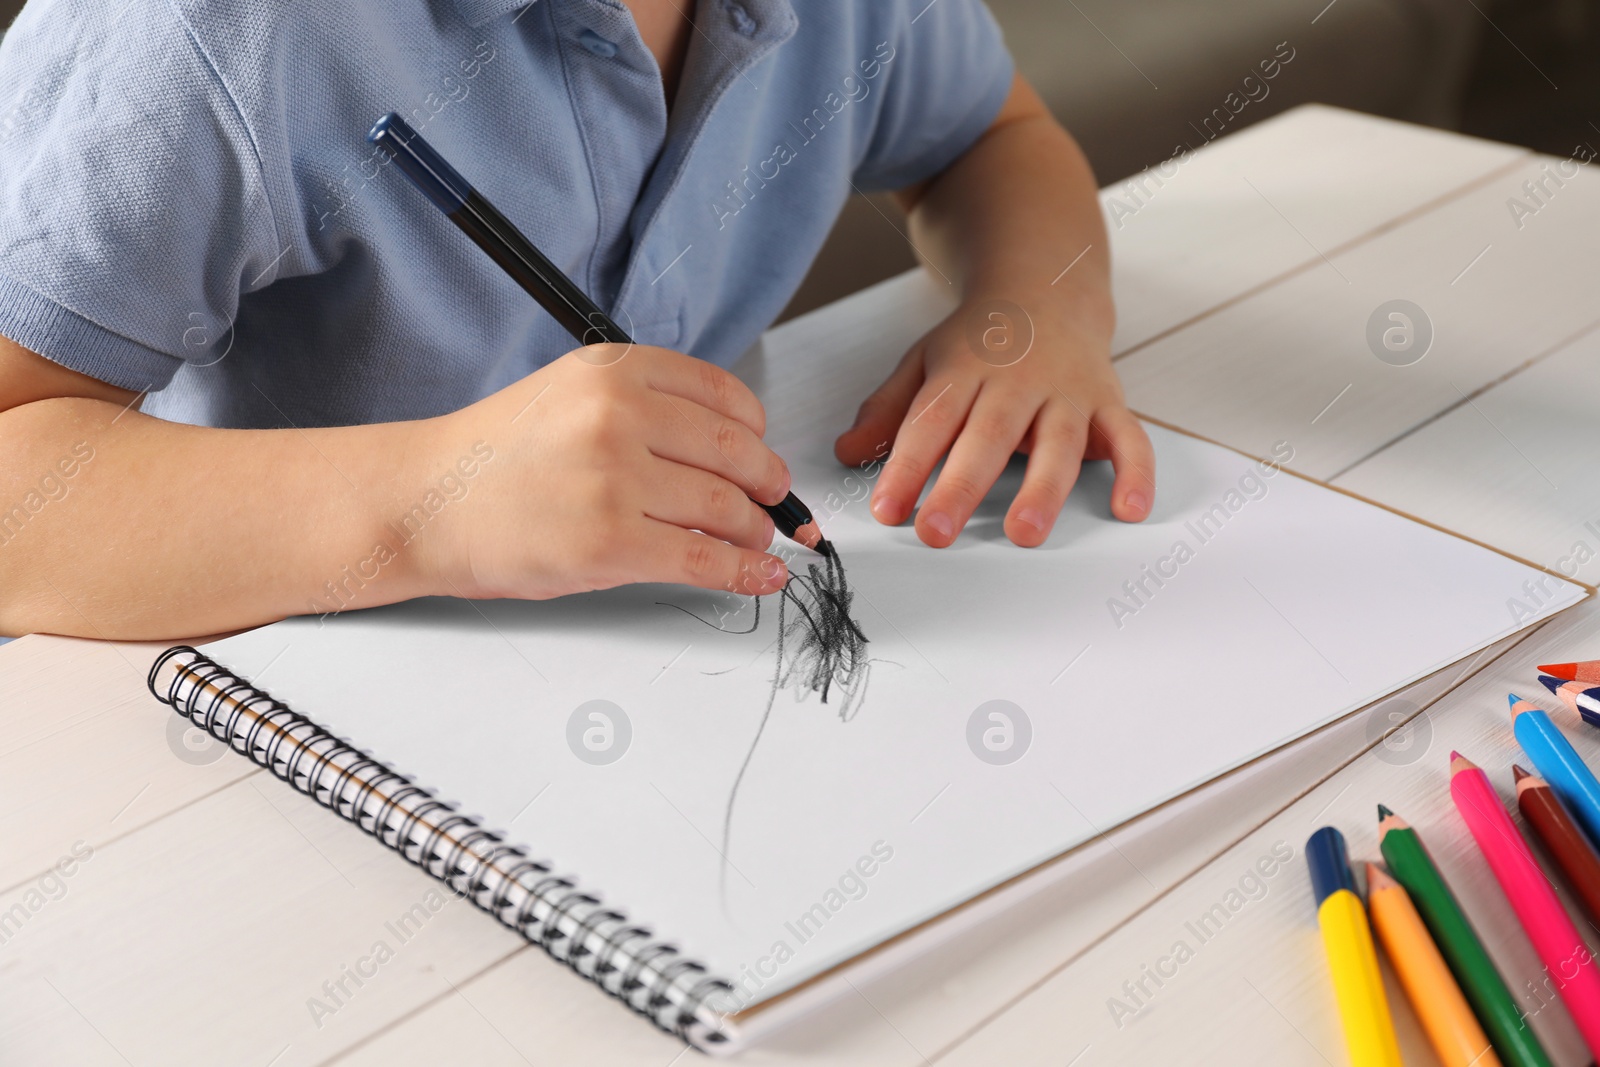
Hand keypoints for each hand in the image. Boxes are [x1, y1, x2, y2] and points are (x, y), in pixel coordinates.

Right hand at [423, 345, 790, 599]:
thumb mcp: (568, 397)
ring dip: (755, 532)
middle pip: (735, 451)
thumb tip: (725, 451)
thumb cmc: (493, 458)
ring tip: (756, 543)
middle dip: (767, 485)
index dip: (756, 431)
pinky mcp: (609, 544)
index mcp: (612, 371)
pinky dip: (745, 573)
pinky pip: (704, 560)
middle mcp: (618, 416)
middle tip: (773, 502)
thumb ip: (641, 409)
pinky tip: (760, 578)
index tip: (761, 452)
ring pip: (727, 508)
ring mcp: (615, 480)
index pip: (722, 394)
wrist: (423, 503)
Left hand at [834, 292, 1154, 546]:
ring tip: (1023, 533)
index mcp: (964, 368)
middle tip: (937, 532)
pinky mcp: (1108, 402)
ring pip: (1059, 441)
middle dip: (961, 485)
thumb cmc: (981, 340)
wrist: (1047, 286)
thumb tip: (846, 451)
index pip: (930, 420)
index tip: (886, 509)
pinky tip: (1129, 508)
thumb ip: (889, 410)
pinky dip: (1135, 471)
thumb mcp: (924, 362)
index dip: (906, 465)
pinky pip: (1129, 436)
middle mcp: (1017, 380)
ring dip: (1043, 489)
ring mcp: (1067, 391)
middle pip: (988, 435)